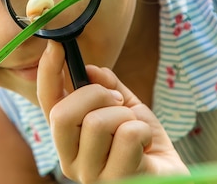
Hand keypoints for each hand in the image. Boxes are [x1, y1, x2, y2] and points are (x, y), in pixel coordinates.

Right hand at [37, 41, 188, 183]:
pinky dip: (143, 130)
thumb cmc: (143, 142)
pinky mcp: (116, 180)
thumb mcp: (125, 106)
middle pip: (62, 114)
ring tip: (135, 127)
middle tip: (117, 100)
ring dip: (124, 115)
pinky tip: (146, 144)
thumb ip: (107, 87)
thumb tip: (91, 69)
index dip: (47, 73)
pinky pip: (128, 135)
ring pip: (96, 123)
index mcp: (67, 138)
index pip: (47, 103)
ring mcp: (91, 174)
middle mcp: (70, 160)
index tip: (56, 46)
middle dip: (95, 95)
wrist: (169, 175)